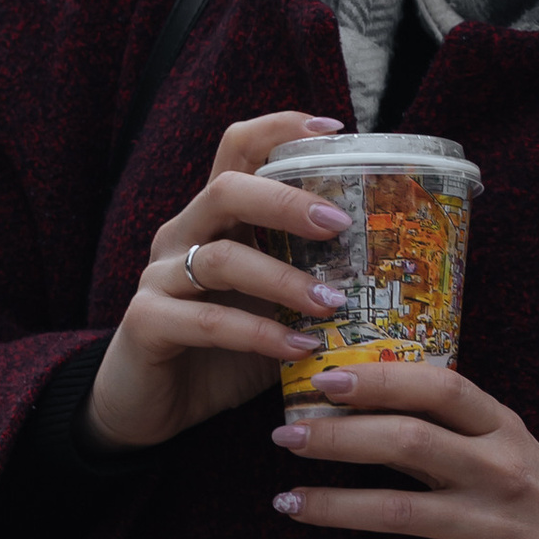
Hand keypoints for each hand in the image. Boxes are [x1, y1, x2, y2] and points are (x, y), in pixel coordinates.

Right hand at [86, 111, 355, 453]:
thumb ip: (310, 282)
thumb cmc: (220, 354)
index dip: (281, 129)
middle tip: (340, 226)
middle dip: (287, 201)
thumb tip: (392, 273)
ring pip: (220, 257)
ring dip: (284, 280)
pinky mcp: (146, 323)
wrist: (149, 409)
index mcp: (213, 219)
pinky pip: (206, 321)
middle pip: (227, 188)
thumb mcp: (272, 310)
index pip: (237, 149)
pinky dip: (258, 334)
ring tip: (332, 303)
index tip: (335, 130)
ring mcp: (158, 277)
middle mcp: (182, 235)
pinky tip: (299, 348)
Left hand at [268, 359, 538, 538]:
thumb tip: (364, 399)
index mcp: (505, 428)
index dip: (380, 380)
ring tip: (285, 500)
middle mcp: (499, 471)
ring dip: (331, 504)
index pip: (441, 388)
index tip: (326, 378)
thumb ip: (449, 427)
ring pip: (395, 510)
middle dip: (338, 437)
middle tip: (286, 435)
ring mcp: (490, 525)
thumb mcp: (510, 449)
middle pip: (408, 442)